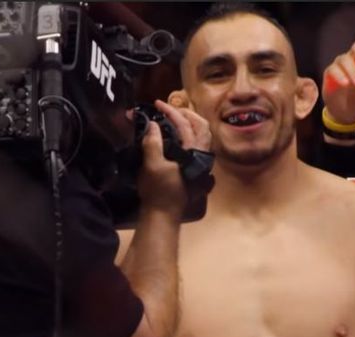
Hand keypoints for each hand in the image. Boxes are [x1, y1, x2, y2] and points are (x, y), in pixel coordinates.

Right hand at [136, 99, 210, 215]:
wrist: (163, 215)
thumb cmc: (158, 191)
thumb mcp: (152, 165)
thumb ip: (153, 142)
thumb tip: (152, 124)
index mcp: (194, 153)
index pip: (185, 125)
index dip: (171, 111)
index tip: (157, 104)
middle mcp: (202, 156)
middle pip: (202, 127)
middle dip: (186, 114)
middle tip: (170, 108)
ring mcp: (201, 164)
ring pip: (202, 136)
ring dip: (190, 124)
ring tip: (174, 118)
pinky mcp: (196, 169)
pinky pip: (198, 145)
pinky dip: (189, 135)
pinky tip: (176, 135)